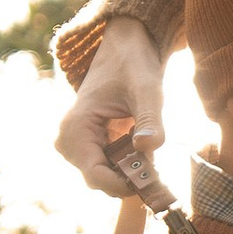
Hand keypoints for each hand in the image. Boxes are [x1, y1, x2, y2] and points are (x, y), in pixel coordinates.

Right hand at [57, 18, 165, 192]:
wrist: (124, 47)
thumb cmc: (132, 63)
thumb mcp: (147, 88)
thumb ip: (150, 118)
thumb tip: (149, 147)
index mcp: (75, 128)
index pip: (95, 176)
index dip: (125, 186)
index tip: (155, 185)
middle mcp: (70, 142)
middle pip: (102, 180)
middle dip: (132, 180)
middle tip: (162, 175)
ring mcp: (79, 146)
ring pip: (108, 176)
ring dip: (133, 173)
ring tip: (156, 159)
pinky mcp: (91, 145)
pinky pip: (111, 167)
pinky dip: (131, 165)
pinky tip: (147, 151)